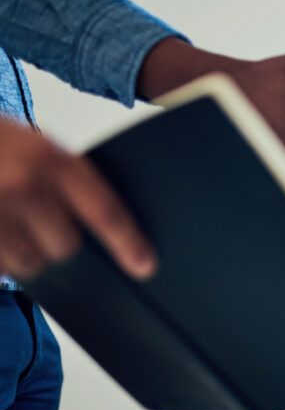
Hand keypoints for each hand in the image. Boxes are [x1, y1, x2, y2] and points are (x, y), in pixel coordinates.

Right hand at [0, 118, 154, 280]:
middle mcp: (21, 185)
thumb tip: (100, 227)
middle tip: (41, 225)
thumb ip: (62, 176)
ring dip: (23, 255)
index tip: (144, 266)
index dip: (129, 243)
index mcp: (48, 158)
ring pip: (28, 265)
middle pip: (66, 247)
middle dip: (59, 244)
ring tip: (6, 223)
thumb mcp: (29, 143)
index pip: (104, 210)